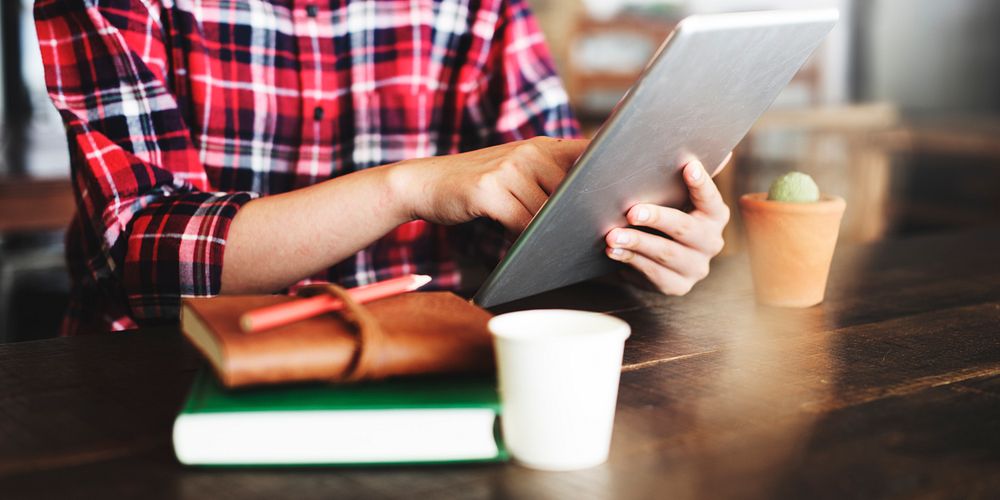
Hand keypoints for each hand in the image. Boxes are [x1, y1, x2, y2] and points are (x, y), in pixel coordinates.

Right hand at [392, 136, 588, 233]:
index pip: (587, 154)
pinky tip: (525, 247)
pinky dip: (526, 240)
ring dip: (552, 233)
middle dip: (581, 215)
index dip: (607, 173)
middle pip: (573, 190)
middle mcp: (528, 152)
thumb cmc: (475, 185)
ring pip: (547, 211)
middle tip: (593, 236)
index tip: (622, 196)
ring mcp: (508, 169)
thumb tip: (589, 207)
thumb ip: (547, 178)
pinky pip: (522, 223)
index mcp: (540, 146)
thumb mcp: (514, 170)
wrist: (424, 183)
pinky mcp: (489, 190)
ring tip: (557, 247)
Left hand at [604, 156, 731, 294]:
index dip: (701, 183)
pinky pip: (653, 273)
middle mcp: (711, 242)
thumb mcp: (674, 195)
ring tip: (612, 234)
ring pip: (665, 253)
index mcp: (714, 215)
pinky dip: (630, 260)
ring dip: (637, 242)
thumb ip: (688, 175)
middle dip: (657, 218)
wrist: (657, 257)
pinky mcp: (678, 286)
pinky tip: (613, 250)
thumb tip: (720, 152)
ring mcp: (696, 267)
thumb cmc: (666, 214)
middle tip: (632, 211)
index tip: (688, 166)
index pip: (710, 198)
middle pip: (684, 228)